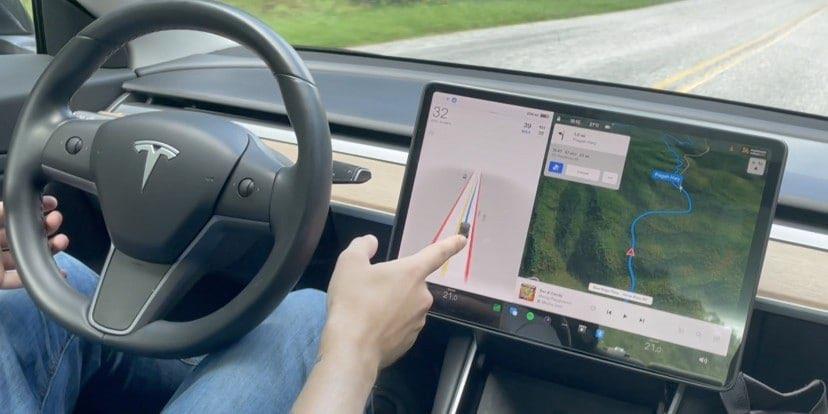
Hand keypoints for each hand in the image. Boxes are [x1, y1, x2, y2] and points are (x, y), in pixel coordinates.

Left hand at [0, 196, 69, 288]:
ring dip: (47, 249)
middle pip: (25, 233)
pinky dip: (38, 276)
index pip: (15, 214)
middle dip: (45, 226)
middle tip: (57, 221)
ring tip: (62, 242)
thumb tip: (12, 204)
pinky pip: (20, 278)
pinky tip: (56, 271)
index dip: (33, 208)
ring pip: (26, 254)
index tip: (51, 203)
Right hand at [322, 234, 466, 369]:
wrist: (352, 347)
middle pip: (411, 284)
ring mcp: (418, 321)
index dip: (450, 245)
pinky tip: (371, 328)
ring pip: (405, 306)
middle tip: (370, 291)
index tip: (462, 240)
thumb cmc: (353, 301)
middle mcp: (422, 296)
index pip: (436, 254)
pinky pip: (401, 327)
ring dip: (391, 306)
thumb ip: (362, 246)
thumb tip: (371, 242)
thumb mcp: (350, 264)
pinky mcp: (410, 341)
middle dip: (394, 285)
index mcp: (412, 273)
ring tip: (367, 312)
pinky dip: (389, 325)